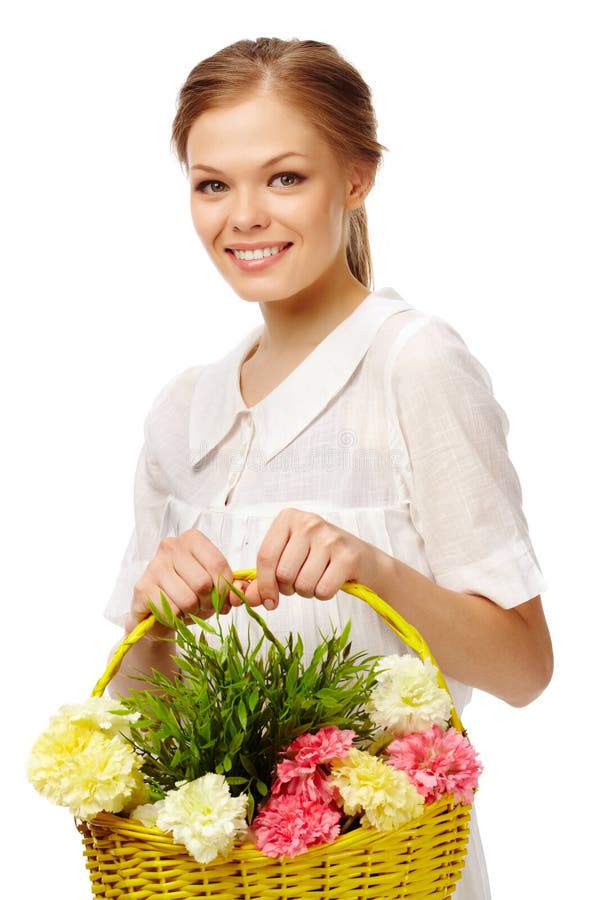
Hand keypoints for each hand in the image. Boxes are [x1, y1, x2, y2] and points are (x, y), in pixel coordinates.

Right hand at [126, 528, 244, 635]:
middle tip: (203, 606)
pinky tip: (171, 613)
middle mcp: (170, 546)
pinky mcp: (142, 588)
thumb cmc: (189, 592)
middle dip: (208, 603)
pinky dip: (176, 618)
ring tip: (187, 609)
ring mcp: (154, 566)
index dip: (225, 589)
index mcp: (192, 539)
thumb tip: (240, 591)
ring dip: (192, 612)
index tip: (223, 599)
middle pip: (203, 583)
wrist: (157, 611)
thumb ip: (231, 587)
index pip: (218, 564)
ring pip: (188, 600)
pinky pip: (170, 611)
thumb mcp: (215, 587)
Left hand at [232, 507, 380, 611]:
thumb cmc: (319, 558)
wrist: (362, 559)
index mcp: (288, 518)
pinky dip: (324, 594)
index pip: (265, 556)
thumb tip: (248, 598)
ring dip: (307, 591)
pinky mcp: (347, 556)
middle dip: (289, 588)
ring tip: (318, 578)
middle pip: (283, 573)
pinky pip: (322, 590)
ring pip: (302, 584)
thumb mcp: (288, 560)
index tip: (269, 600)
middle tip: (301, 580)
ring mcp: (329, 538)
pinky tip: (331, 580)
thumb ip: (265, 579)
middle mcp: (309, 523)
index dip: (264, 584)